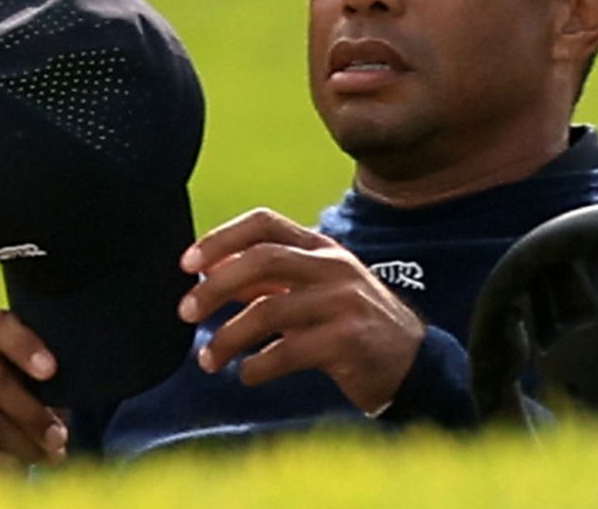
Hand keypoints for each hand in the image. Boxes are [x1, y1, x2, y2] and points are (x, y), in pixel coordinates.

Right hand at [0, 308, 68, 477]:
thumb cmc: (31, 405)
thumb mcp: (44, 386)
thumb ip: (50, 374)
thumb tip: (66, 382)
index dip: (23, 345)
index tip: (50, 371)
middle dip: (30, 412)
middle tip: (58, 437)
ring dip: (22, 443)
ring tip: (46, 455)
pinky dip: (0, 464)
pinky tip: (16, 468)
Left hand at [177, 208, 424, 413]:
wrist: (411, 360)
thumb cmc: (351, 322)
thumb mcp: (314, 289)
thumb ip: (269, 280)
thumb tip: (211, 274)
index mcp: (321, 247)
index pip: (265, 223)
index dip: (221, 238)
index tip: (188, 264)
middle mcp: (333, 266)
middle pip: (262, 260)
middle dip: (216, 287)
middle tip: (185, 312)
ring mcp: (343, 302)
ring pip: (269, 310)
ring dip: (228, 337)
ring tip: (208, 359)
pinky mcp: (348, 340)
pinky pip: (288, 351)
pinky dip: (258, 366)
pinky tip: (247, 375)